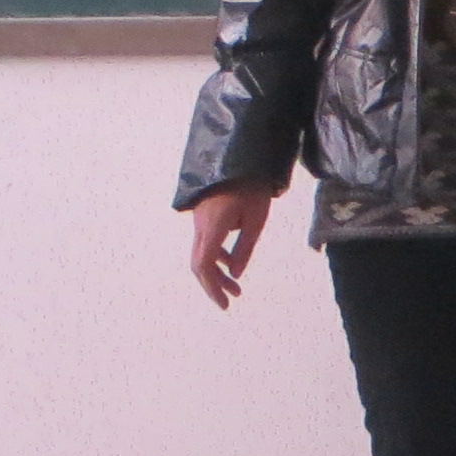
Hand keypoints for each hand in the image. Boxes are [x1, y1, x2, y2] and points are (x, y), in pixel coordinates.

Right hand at [187, 186, 280, 308]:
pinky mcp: (204, 212)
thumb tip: (235, 274)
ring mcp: (200, 218)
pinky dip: (216, 255)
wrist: (240, 153)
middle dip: (214, 284)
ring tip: (236, 287)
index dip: (212, 287)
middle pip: (199, 263)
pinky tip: (230, 262)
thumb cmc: (252, 184)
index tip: (224, 303)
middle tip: (230, 300)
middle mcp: (201, 224)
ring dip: (217, 271)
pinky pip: (206, 240)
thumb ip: (244, 248)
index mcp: (212, 226)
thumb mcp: (256, 218)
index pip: (204, 264)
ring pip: (202, 252)